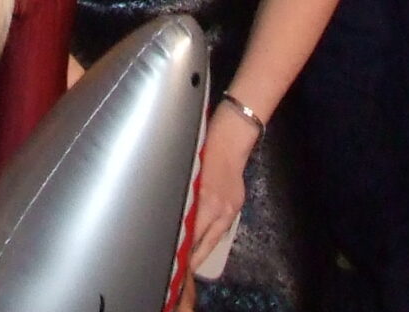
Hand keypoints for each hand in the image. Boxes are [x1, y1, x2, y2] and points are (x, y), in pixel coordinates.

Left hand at [189, 100, 257, 274]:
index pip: (193, 235)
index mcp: (206, 201)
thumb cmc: (204, 149)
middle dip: (195, 258)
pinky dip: (213, 236)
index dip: (185, 250)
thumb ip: (185, 198)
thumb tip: (172, 217)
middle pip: (206, 242)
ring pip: (216, 237)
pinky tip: (205, 242)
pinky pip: (223, 227)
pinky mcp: (237, 205)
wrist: (231, 137)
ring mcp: (231, 208)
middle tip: (182, 271)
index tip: (174, 261)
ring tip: (192, 262)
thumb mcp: (189, 174)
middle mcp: (220, 209)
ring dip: (204, 249)